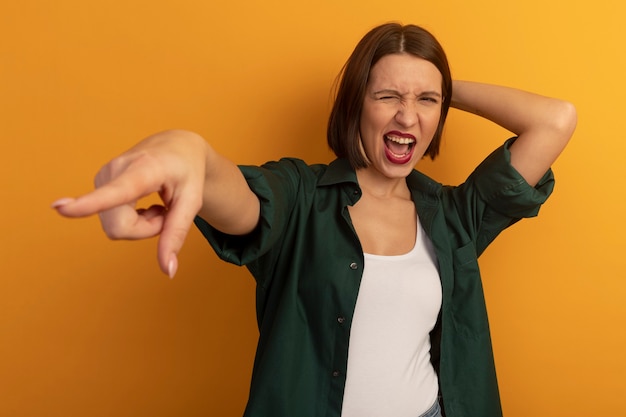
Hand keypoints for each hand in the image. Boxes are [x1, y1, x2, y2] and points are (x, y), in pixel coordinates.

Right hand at [52, 130, 208, 277]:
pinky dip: (131, 219)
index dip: (87, 203)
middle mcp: (115, 170)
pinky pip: (112, 222)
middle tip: (164, 210)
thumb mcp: (192, 202)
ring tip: (155, 203)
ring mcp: (102, 176)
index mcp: (143, 170)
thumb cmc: (187, 172)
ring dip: (140, 225)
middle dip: (146, 230)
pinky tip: (143, 202)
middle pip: (120, 228)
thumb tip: (168, 271)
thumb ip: (176, 235)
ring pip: (115, 228)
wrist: (176, 146)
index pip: (116, 192)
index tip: (60, 208)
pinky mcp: (98, 182)